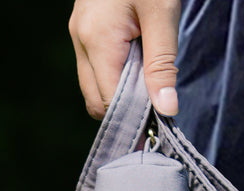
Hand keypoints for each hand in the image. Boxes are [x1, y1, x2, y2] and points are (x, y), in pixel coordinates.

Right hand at [69, 0, 180, 118]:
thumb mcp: (163, 13)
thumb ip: (162, 64)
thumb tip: (166, 110)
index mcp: (98, 41)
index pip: (110, 101)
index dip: (132, 117)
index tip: (155, 123)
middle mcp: (81, 41)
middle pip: (96, 100)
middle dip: (123, 109)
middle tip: (153, 104)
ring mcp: (78, 33)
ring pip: (93, 85)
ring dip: (118, 90)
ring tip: (146, 78)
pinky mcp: (83, 27)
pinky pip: (94, 66)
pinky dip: (113, 73)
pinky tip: (135, 61)